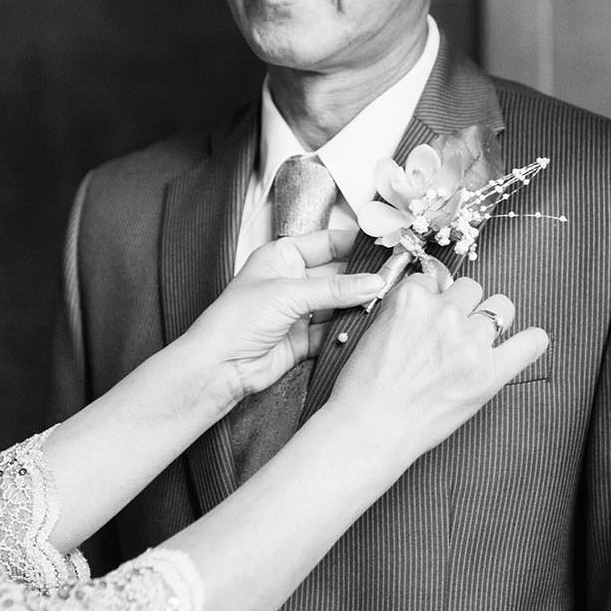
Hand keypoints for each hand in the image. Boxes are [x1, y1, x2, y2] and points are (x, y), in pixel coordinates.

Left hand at [182, 229, 384, 410]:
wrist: (218, 367)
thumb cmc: (234, 321)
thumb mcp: (289, 294)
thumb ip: (335, 289)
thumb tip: (372, 281)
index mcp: (282, 256)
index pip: (328, 243)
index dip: (356, 245)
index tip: (384, 249)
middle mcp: (292, 281)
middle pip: (338, 274)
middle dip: (362, 278)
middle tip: (391, 280)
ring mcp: (298, 310)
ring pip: (339, 304)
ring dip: (358, 305)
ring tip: (384, 304)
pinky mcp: (303, 339)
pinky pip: (334, 330)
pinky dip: (348, 330)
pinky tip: (365, 328)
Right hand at [327, 273, 547, 458]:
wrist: (370, 430)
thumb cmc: (365, 388)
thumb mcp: (375, 329)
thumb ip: (406, 308)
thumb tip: (434, 297)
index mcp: (411, 299)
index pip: (435, 280)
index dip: (434, 299)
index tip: (431, 316)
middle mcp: (444, 315)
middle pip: (471, 288)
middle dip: (463, 306)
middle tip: (451, 333)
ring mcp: (470, 343)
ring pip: (501, 307)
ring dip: (490, 321)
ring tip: (478, 341)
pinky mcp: (490, 373)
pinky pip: (529, 344)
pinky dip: (531, 342)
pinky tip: (528, 342)